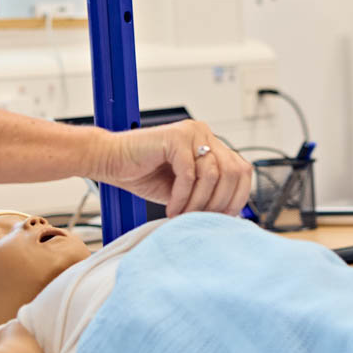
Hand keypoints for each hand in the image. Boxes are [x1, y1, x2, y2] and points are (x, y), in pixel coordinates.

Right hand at [91, 120, 253, 216]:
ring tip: (181, 215)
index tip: (222, 218)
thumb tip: (234, 215)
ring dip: (198, 203)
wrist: (110, 161)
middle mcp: (204, 134)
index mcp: (211, 143)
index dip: (237, 197)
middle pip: (233, 172)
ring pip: (213, 176)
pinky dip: (182, 197)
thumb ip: (208, 192)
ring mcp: (192, 132)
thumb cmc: (144, 174)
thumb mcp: (185, 189)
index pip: (242, 170)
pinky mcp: (176, 137)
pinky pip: (189, 175)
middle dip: (219, 203)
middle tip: (200, 220)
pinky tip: (171, 208)